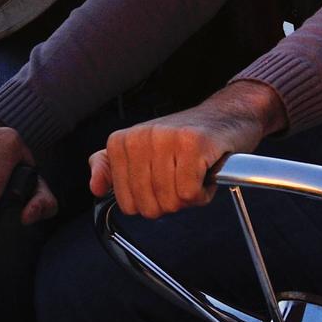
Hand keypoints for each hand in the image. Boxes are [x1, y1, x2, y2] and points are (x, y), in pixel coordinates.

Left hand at [89, 84, 277, 216]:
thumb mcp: (142, 152)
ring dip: (190, 196)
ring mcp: (165, 139)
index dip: (151, 202)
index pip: (126, 203)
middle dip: (171, 202)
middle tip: (182, 179)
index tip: (164, 183)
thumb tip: (95, 188)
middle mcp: (139, 137)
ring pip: (171, 201)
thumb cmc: (184, 139)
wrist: (226, 116)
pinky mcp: (193, 143)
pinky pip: (189, 193)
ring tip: (195, 173)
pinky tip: (206, 174)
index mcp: (120, 142)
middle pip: (149, 205)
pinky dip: (203, 193)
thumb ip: (112, 168)